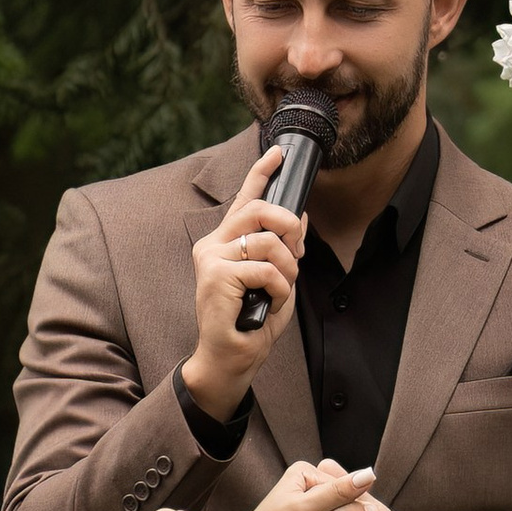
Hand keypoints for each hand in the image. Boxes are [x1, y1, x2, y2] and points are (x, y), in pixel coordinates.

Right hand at [183, 151, 306, 419]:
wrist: (231, 357)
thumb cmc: (252, 321)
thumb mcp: (277, 279)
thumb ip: (284, 249)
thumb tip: (301, 217)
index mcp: (224, 242)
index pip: (244, 199)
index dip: (261, 173)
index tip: (278, 153)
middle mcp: (212, 244)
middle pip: (259, 209)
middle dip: (288, 224)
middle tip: (298, 250)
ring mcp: (210, 258)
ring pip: (266, 240)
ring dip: (287, 268)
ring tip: (280, 289)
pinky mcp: (215, 275)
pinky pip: (264, 268)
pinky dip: (279, 287)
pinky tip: (269, 303)